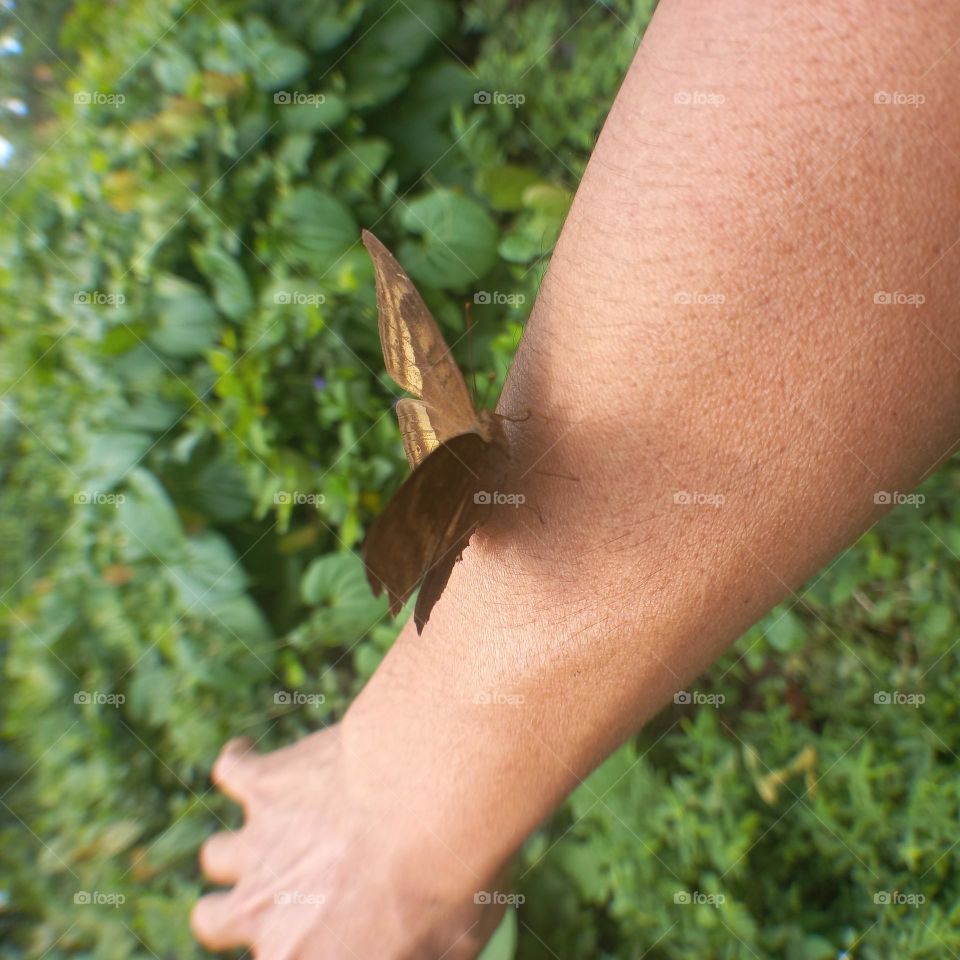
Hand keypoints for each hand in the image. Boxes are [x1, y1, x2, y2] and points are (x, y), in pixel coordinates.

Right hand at [191, 726, 507, 958]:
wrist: (427, 805)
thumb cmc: (446, 885)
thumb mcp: (448, 949)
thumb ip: (418, 955)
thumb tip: (419, 945)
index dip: (298, 949)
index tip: (325, 935)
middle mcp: (261, 909)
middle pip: (212, 920)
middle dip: (236, 911)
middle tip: (279, 894)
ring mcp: (260, 844)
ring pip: (219, 854)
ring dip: (245, 845)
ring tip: (281, 829)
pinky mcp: (266, 784)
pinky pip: (232, 769)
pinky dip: (239, 761)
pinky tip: (250, 754)